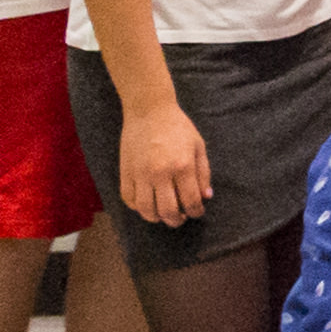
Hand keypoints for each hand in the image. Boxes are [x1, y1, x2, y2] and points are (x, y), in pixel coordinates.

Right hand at [121, 103, 212, 226]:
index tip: (197, 212)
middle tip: (180, 218)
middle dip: (177, 220)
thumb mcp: (199, 147)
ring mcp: (140, 174)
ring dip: (156, 217)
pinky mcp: (125, 171)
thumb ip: (203, 173)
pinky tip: (146, 204)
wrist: (149, 111)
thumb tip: (206, 197)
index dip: (196, 212)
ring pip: (146, 209)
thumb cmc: (178, 127)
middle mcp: (160, 173)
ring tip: (163, 214)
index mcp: (183, 166)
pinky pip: (128, 198)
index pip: (191, 201)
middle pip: (168, 211)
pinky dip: (137, 207)